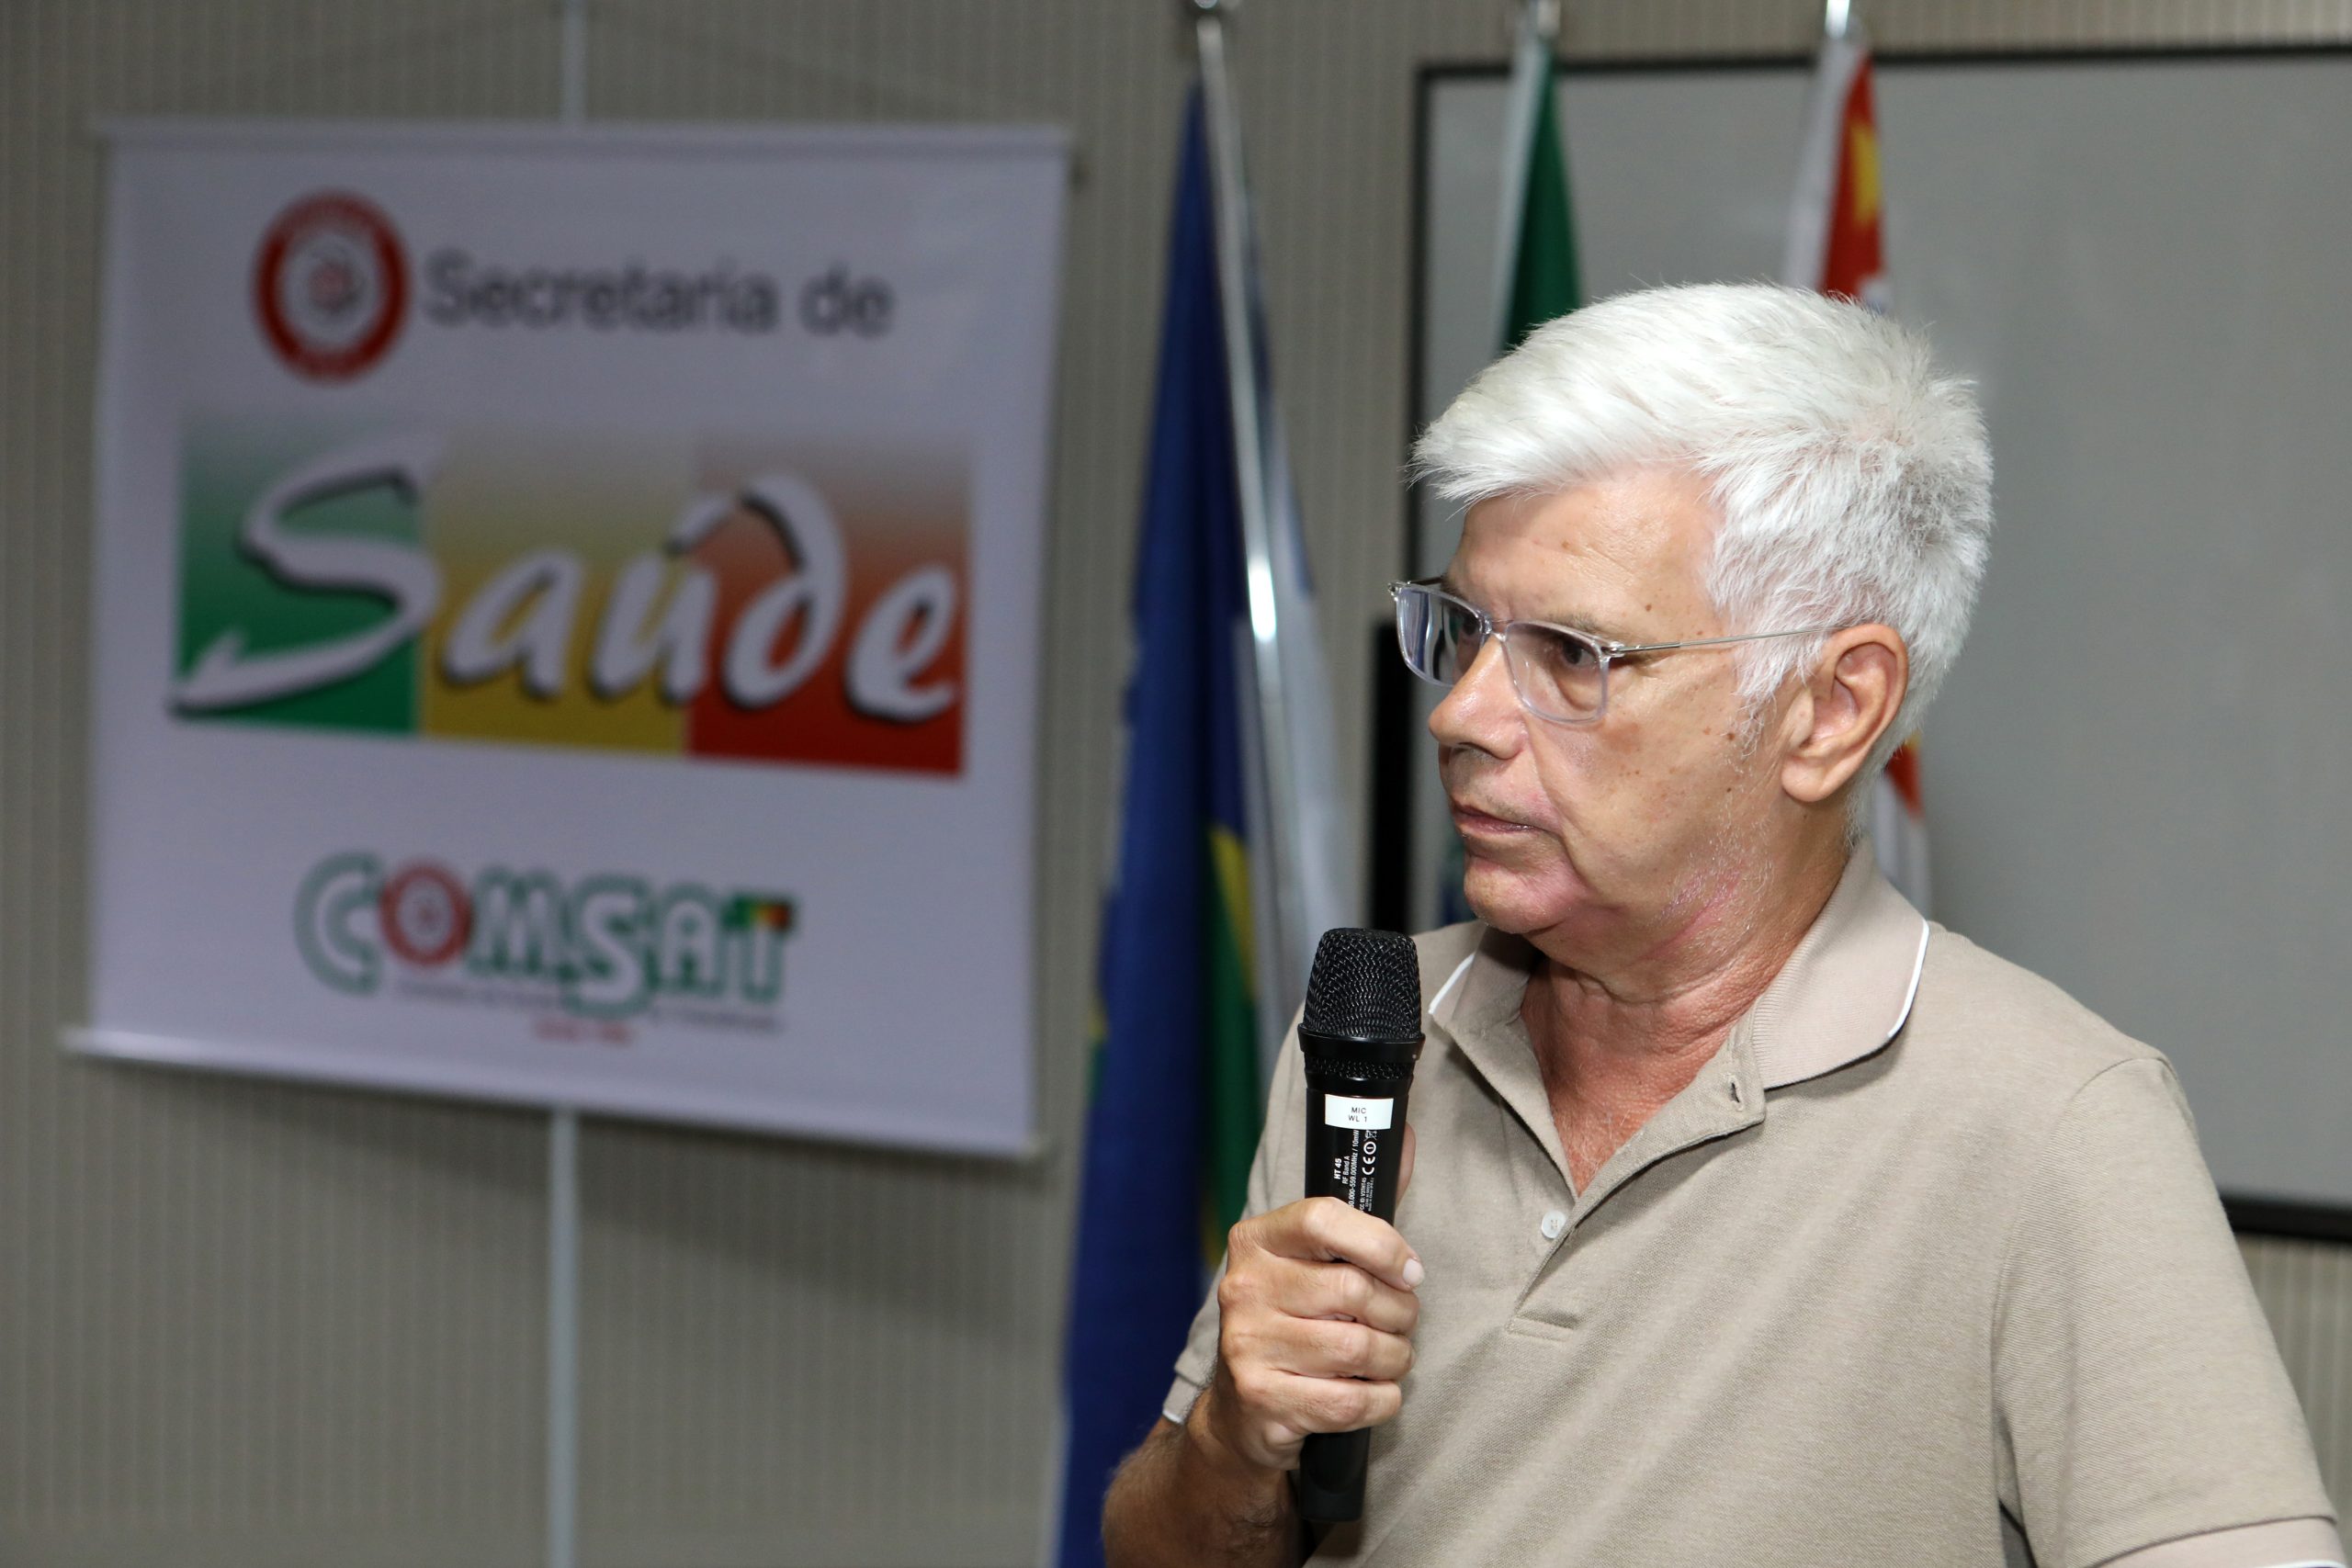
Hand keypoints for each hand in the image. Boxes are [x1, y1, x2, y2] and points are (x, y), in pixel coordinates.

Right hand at [1200, 1124, 1420, 1472]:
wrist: (1241, 1410)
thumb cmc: (1293, 1321)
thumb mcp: (1314, 1262)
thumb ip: (1361, 1211)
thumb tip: (1405, 1137)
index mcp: (1257, 1241)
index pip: (1323, 1218)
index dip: (1381, 1242)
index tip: (1409, 1270)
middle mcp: (1244, 1287)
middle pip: (1353, 1290)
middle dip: (1399, 1312)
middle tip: (1402, 1322)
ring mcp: (1248, 1345)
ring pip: (1359, 1349)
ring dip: (1395, 1358)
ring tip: (1388, 1357)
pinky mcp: (1263, 1398)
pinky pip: (1352, 1401)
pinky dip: (1382, 1399)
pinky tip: (1374, 1391)